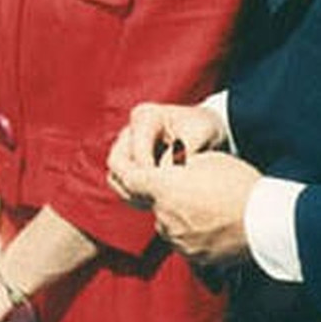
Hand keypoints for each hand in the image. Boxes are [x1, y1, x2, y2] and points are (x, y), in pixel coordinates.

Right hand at [106, 101, 229, 204]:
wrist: (205, 130)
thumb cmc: (204, 128)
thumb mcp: (201, 133)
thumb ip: (184, 150)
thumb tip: (165, 170)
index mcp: (146, 117)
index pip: (138, 152)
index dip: (150, 175)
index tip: (169, 191)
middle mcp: (130, 130)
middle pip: (117, 162)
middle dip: (135, 184)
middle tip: (156, 201)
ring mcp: (125, 146)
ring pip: (115, 175)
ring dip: (131, 192)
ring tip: (155, 204)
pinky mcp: (128, 162)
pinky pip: (120, 183)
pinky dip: (133, 195)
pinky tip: (153, 202)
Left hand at [126, 151, 260, 265]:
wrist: (266, 222)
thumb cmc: (239, 185)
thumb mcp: (206, 160)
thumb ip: (177, 164)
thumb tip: (167, 167)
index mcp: (164, 188)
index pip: (127, 177)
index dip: (123, 168)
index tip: (124, 164)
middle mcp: (163, 216)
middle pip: (151, 202)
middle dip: (162, 194)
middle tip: (189, 186)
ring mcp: (176, 239)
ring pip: (166, 223)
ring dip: (177, 214)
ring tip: (207, 206)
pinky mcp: (191, 257)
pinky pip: (182, 241)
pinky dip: (191, 233)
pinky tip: (213, 223)